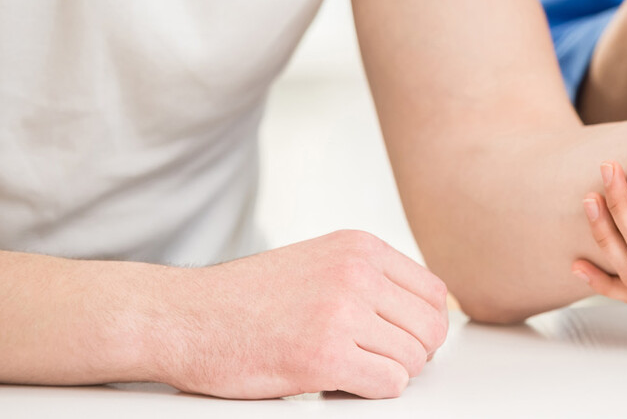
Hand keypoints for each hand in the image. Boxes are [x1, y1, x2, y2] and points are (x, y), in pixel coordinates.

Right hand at [153, 230, 449, 398]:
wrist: (182, 317)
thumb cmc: (244, 300)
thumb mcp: (319, 263)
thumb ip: (368, 278)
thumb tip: (422, 312)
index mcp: (360, 248)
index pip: (434, 292)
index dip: (424, 325)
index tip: (402, 339)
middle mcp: (357, 273)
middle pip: (430, 328)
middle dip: (412, 353)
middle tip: (378, 362)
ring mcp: (342, 312)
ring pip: (413, 358)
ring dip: (388, 373)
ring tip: (351, 369)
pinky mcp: (325, 356)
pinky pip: (389, 383)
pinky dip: (372, 390)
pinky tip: (340, 381)